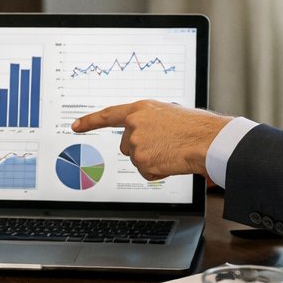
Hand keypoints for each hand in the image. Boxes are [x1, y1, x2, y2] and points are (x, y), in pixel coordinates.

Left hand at [71, 100, 230, 179]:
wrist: (207, 139)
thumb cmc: (195, 126)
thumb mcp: (167, 114)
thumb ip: (149, 121)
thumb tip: (144, 132)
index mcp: (140, 109)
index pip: (108, 115)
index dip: (90, 121)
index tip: (75, 125)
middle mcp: (134, 125)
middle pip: (126, 146)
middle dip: (142, 149)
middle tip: (165, 144)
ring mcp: (136, 144)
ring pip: (137, 160)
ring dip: (153, 160)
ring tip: (172, 151)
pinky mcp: (142, 161)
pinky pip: (146, 172)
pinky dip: (159, 171)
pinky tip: (171, 161)